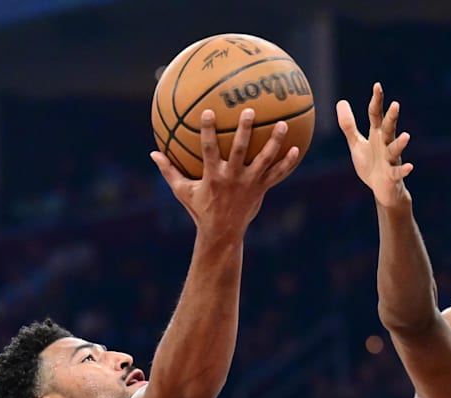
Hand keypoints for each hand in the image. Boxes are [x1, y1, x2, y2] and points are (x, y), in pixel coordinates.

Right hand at [151, 108, 299, 237]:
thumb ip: (169, 171)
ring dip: (275, 142)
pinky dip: (288, 163)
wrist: (222, 233)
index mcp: (213, 176)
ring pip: (265, 160)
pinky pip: (278, 175)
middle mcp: (233, 178)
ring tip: (284, 124)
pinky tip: (297, 149)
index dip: (207, 131)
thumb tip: (152, 153)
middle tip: (249, 111)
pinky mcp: (262, 189)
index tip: (208, 111)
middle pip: (240, 150)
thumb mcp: (182, 191)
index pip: (209, 149)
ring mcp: (250, 184)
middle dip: (244, 130)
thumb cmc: (201, 209)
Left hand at [336, 82, 413, 207]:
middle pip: (389, 128)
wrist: (381, 190)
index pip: (376, 114)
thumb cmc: (370, 164)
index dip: (377, 101)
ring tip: (407, 136)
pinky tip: (410, 166)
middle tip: (395, 105)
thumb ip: (349, 125)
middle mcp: (386, 144)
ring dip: (401, 143)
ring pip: (396, 149)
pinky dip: (404, 169)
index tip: (377, 85)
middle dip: (392, 118)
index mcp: (377, 135)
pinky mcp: (393, 175)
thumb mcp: (356, 143)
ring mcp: (390, 159)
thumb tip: (341, 101)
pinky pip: (398, 172)